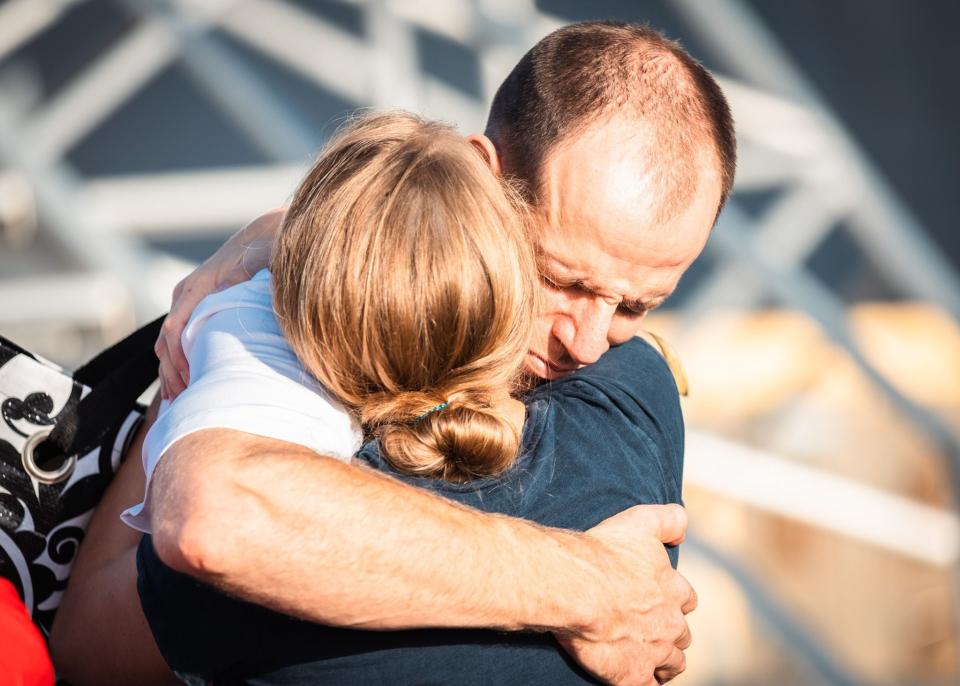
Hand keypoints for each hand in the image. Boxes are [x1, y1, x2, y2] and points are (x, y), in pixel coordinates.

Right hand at [155, 209, 284, 398]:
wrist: (262, 238)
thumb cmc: (265, 252)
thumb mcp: (261, 262)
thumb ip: (253, 277)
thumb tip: (251, 292)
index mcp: (198, 287)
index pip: (175, 330)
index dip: (179, 359)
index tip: (191, 383)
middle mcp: (185, 293)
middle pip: (166, 341)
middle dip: (172, 373)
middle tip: (181, 401)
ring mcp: (186, 300)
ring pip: (167, 343)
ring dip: (171, 372)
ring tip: (177, 401)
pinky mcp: (193, 307)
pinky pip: (176, 339)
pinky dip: (176, 362)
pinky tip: (182, 386)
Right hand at [558, 504, 695, 684]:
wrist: (575, 588)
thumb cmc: (603, 554)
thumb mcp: (640, 522)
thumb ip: (669, 519)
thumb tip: (684, 526)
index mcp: (673, 589)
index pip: (685, 599)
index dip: (673, 600)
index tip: (659, 600)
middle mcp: (670, 622)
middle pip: (681, 633)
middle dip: (670, 632)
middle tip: (650, 630)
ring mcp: (654, 652)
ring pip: (673, 663)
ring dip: (664, 661)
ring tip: (649, 660)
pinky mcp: (634, 676)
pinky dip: (648, 683)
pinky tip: (636, 678)